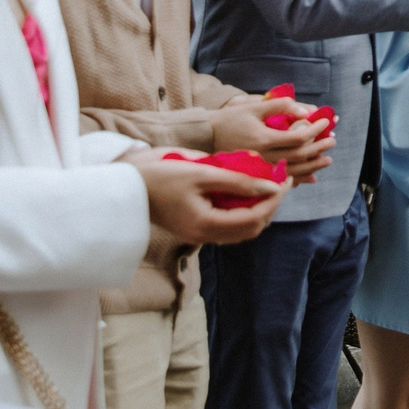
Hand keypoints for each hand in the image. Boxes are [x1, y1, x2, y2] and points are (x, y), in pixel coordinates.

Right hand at [137, 153, 282, 246]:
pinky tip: (245, 191)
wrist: (123, 186)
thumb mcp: (202, 172)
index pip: (255, 218)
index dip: (274, 199)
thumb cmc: (160, 175)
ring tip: (266, 184)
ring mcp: (198, 234)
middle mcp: (204, 235)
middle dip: (270, 205)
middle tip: (280, 180)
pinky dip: (242, 211)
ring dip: (259, 209)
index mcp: (206, 225)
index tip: (285, 178)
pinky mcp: (194, 228)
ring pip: (241, 229)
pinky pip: (228, 225)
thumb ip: (239, 181)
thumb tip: (272, 186)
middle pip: (252, 228)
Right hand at [208, 95, 334, 182]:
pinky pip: (282, 180)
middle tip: (333, 139)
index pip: (298, 137)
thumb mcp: (254, 107)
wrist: (205, 137)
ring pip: (294, 170)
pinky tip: (312, 177)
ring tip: (328, 159)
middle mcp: (263, 157)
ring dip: (314, 165)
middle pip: (300, 155)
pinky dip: (299, 179)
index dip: (316, 129)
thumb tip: (305, 111)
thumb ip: (280, 106)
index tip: (327, 121)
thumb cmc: (230, 119)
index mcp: (263, 139)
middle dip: (320, 147)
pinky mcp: (257, 175)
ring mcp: (260, 168)